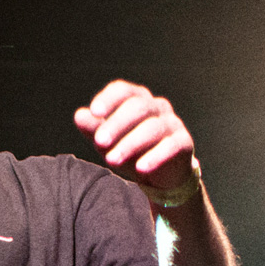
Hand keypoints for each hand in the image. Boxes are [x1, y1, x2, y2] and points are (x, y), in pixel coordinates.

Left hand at [74, 80, 195, 191]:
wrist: (159, 175)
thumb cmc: (131, 151)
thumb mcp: (109, 142)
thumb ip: (94, 129)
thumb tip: (80, 116)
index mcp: (136, 100)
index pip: (123, 91)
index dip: (109, 99)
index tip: (95, 111)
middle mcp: (156, 107)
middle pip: (138, 107)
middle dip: (116, 125)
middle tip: (99, 142)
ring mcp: (172, 123)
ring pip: (153, 127)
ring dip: (130, 144)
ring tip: (111, 160)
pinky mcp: (184, 143)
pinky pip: (172, 146)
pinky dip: (155, 157)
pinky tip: (140, 169)